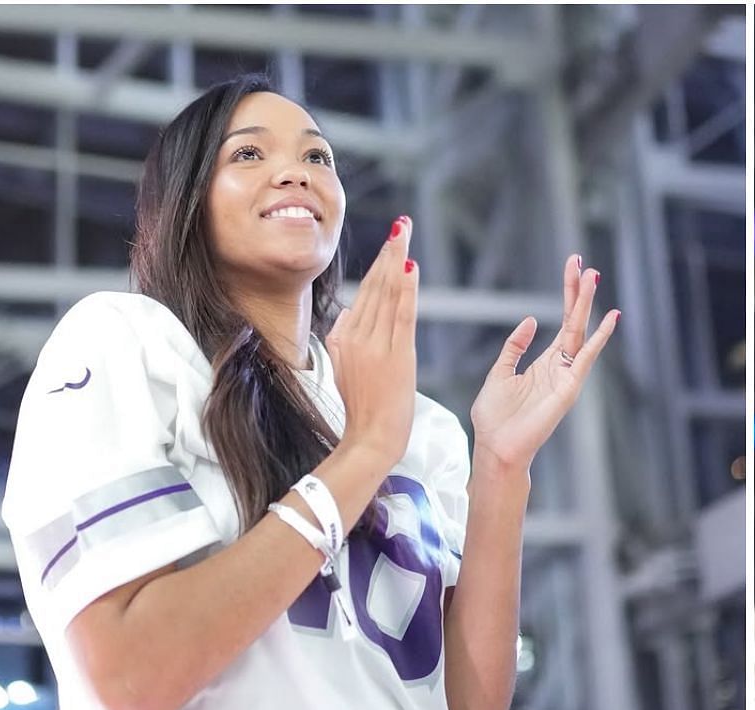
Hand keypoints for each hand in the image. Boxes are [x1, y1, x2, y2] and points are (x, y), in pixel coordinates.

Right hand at [326, 215, 418, 465]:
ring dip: (397, 261)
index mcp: (344, 338)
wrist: (371, 438)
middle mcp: (357, 336)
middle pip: (375, 286)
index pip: (365, 293)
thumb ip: (345, 339)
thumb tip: (348, 314)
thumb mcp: (345, 369)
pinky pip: (401, 314)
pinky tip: (410, 267)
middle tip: (401, 225)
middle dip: (389, 253)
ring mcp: (376, 345)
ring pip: (387, 295)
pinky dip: (406, 289)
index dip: (379, 265)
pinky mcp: (396, 355)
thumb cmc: (363, 408)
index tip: (390, 242)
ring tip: (404, 234)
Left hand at [470, 255, 619, 473]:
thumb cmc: (495, 418)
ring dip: (586, 305)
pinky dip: (599, 338)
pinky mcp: (569, 388)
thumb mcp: (499, 372)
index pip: (563, 322)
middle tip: (585, 263)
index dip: (568, 294)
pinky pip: (586, 358)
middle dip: (579, 292)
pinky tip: (610, 318)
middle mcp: (561, 366)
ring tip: (593, 277)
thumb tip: (528, 320)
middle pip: (574, 321)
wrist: (497, 449)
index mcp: (545, 362)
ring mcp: (567, 376)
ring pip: (580, 333)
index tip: (573, 267)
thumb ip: (514, 347)